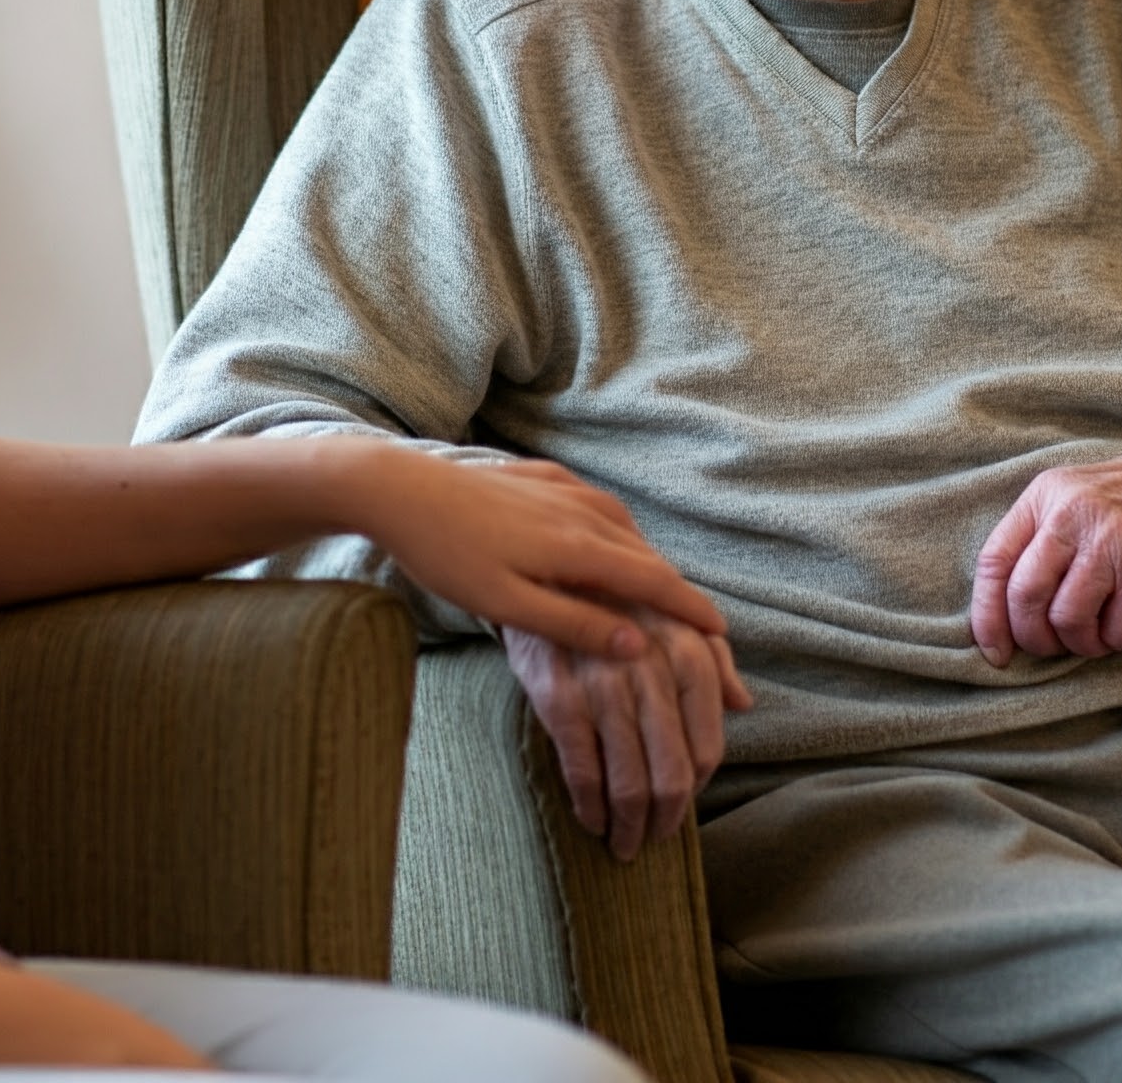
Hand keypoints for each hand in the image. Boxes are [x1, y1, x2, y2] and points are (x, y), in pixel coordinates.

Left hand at [363, 447, 729, 660]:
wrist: (398, 487)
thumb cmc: (446, 556)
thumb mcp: (508, 606)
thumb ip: (574, 625)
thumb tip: (638, 646)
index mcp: (578, 546)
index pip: (654, 583)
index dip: (692, 611)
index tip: (723, 637)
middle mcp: (581, 510)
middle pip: (646, 555)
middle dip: (677, 592)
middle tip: (702, 629)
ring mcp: (561, 487)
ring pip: (624, 529)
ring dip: (648, 562)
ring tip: (663, 595)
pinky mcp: (540, 475)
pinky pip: (597, 508)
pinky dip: (617, 534)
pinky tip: (609, 545)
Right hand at [503, 613, 752, 860]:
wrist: (550, 571)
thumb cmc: (624, 602)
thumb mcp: (677, 616)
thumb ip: (716, 659)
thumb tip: (743, 705)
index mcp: (689, 652)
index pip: (707, 749)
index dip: (697, 789)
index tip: (680, 804)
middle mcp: (651, 670)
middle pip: (670, 776)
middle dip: (664, 821)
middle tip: (654, 840)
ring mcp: (602, 684)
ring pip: (627, 782)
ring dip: (627, 826)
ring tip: (624, 843)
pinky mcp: (558, 696)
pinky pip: (581, 770)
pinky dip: (589, 806)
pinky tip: (592, 819)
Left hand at [971, 442, 1121, 667]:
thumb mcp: (1075, 496)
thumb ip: (1039, 539)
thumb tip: (1003, 611)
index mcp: (1045, 496)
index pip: (994, 563)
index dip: (986, 616)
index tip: (995, 651)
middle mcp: (1073, 516)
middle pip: (1025, 596)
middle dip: (1034, 638)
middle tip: (1052, 645)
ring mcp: (1112, 544)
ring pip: (1068, 620)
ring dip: (1079, 644)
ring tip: (1095, 633)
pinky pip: (1117, 633)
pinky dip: (1117, 642)